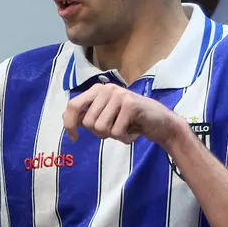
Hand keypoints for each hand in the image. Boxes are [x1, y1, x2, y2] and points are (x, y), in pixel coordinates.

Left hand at [63, 83, 183, 146]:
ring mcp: (119, 95)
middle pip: (88, 122)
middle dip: (100, 133)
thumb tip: (66, 120)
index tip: (74, 138)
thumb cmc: (130, 121)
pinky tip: (133, 130)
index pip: (73, 105)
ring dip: (113, 135)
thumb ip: (88, 116)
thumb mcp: (106, 117)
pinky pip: (116, 131)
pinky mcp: (131, 104)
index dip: (69, 124)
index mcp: (97, 90)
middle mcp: (106, 88)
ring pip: (101, 128)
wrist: (161, 122)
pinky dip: (124, 137)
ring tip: (125, 128)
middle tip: (115, 129)